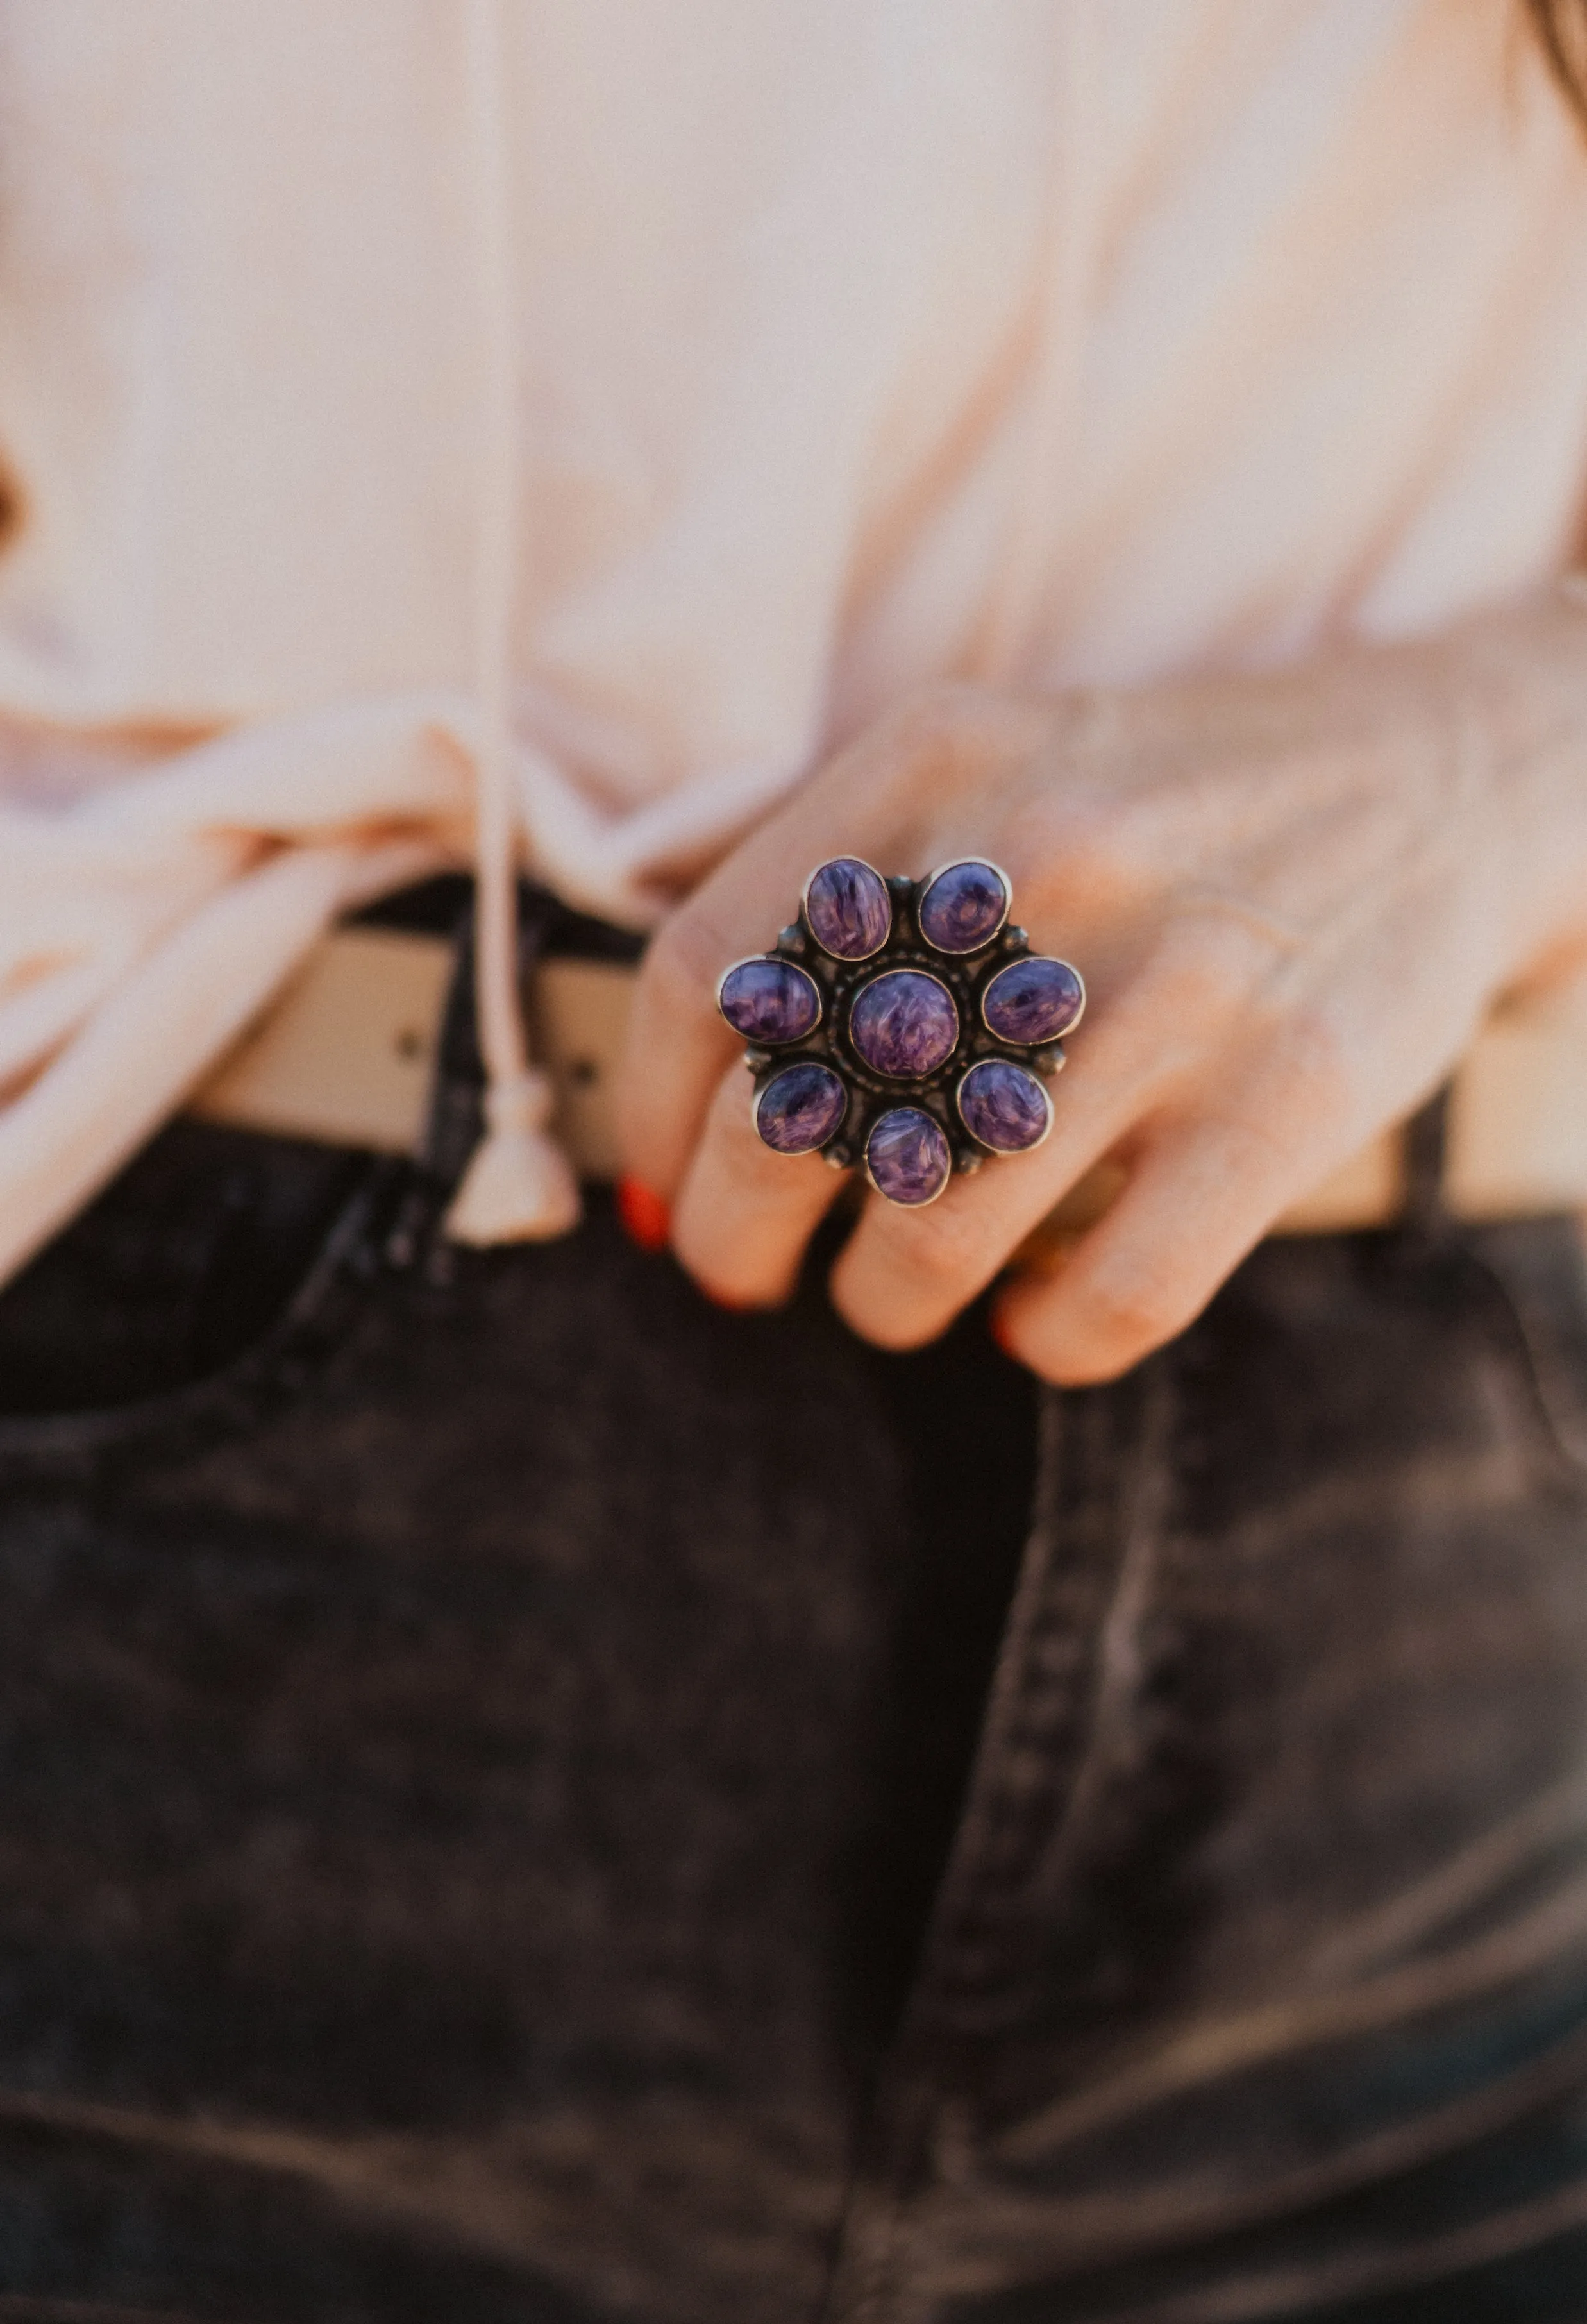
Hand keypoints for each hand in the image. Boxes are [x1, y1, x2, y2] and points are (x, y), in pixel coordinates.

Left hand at [618, 598, 1586, 1382]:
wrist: (1445, 772)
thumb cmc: (1179, 805)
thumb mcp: (1000, 765)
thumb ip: (848, 893)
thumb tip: (685, 1114)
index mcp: (939, 760)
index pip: (703, 970)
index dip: (647, 1115)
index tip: (658, 1189)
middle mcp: (1043, 861)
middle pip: (789, 1116)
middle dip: (735, 1236)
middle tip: (746, 1276)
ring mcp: (1174, 983)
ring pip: (934, 1232)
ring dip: (884, 1303)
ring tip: (900, 1295)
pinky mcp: (1289, 1095)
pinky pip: (1110, 1298)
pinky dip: (1044, 1341)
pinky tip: (1034, 1317)